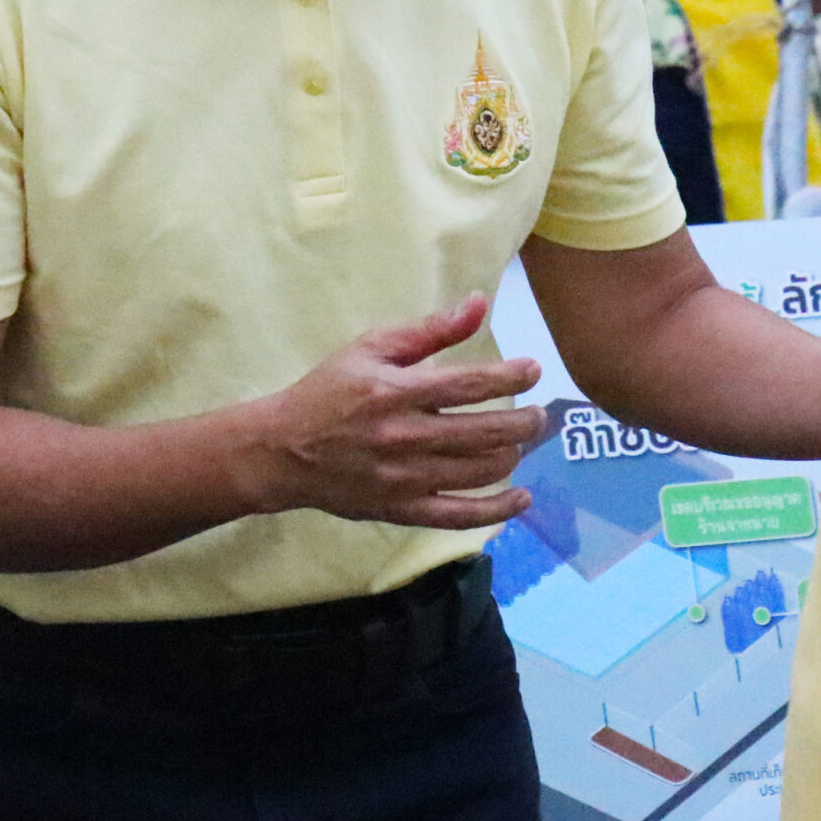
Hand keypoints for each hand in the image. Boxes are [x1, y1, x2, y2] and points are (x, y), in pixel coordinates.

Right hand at [244, 296, 544, 529]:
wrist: (281, 451)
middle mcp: (405, 437)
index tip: (534, 369)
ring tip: (520, 442)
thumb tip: (478, 304)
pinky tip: (521, 497)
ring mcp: (405, 478)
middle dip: (524, 422)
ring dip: (512, 455)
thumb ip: (429, 330)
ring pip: (478, 471)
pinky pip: (459, 516)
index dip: (511, 377)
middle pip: (485, 431)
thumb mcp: (371, 347)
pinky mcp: (401, 510)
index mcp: (398, 392)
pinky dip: (496, 510)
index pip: (470, 384)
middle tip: (539, 414)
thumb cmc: (328, 392)